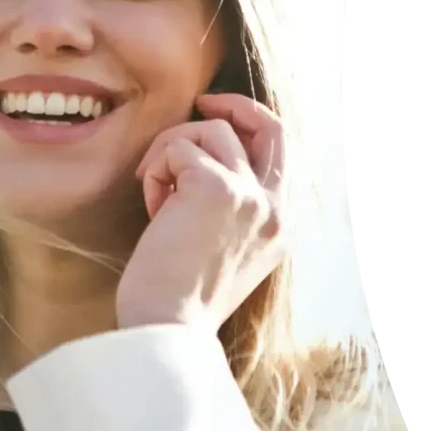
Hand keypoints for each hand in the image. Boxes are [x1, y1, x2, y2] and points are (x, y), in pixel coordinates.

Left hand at [116, 93, 285, 333]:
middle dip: (233, 104)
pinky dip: (155, 170)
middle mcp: (274, 207)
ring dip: (171, 150)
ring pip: (210, 130)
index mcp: (280, 226)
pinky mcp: (215, 186)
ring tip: (155, 191)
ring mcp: (250, 195)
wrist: (167, 329)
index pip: (279, 153)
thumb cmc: (180, 298)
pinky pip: (177, 148)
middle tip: (200, 101)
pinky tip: (151, 208)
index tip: (214, 120)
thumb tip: (200, 160)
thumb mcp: (224, 251)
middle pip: (268, 125)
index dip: (247, 127)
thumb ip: (231, 209)